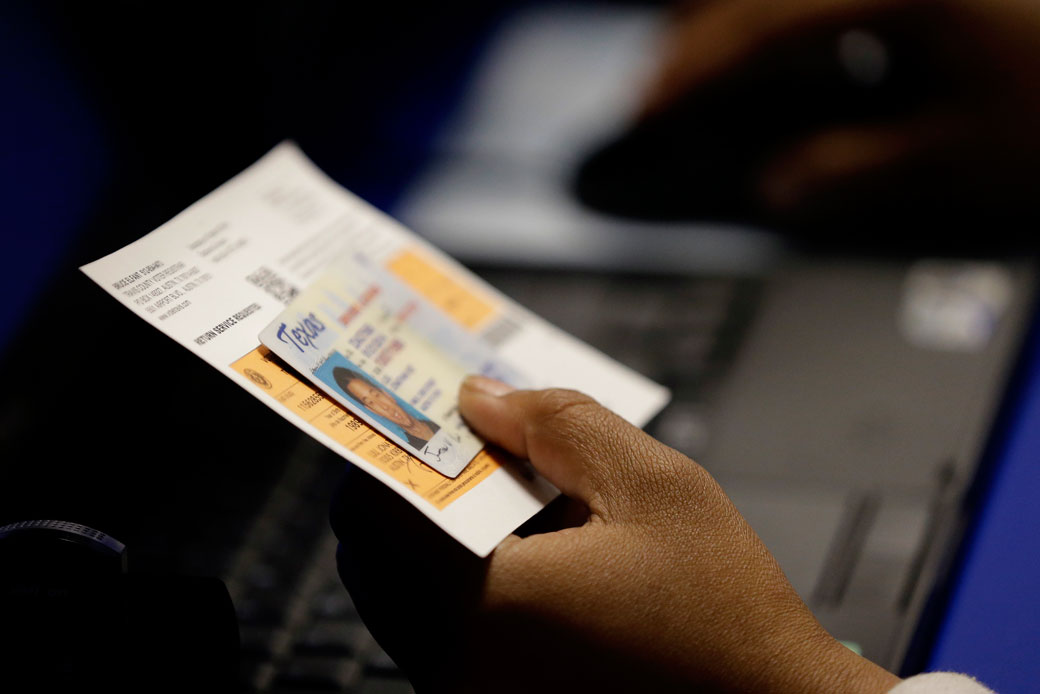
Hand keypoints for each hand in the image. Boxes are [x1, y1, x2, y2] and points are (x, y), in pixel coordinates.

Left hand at [331, 377, 899, 692]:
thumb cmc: (726, 617)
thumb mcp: (656, 488)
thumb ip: (560, 425)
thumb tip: (482, 397)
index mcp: (485, 610)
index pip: (374, 508)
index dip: (392, 447)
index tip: (416, 412)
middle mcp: (456, 671)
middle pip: (375, 552)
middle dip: (419, 489)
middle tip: (474, 447)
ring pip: (402, 594)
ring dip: (439, 537)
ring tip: (520, 500)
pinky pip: (437, 636)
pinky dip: (462, 584)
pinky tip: (535, 555)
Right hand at [645, 0, 1039, 227]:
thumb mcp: (961, 155)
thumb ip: (853, 169)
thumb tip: (779, 187)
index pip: (755, 31)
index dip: (690, 75)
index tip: (643, 110)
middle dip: (698, 39)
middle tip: (662, 92)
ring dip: (742, 20)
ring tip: (710, 70)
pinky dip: (794, 19)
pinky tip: (796, 51)